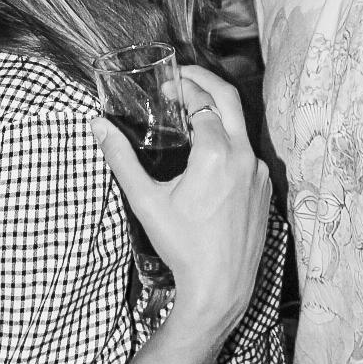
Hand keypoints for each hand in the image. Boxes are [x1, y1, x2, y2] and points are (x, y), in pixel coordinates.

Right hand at [92, 65, 271, 336]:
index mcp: (216, 153)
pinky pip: (247, 152)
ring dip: (217, 114)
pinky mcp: (264, 188)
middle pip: (230, 100)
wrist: (220, 286)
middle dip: (205, 82)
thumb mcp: (145, 200)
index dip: (183, 87)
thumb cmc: (183, 246)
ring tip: (190, 116)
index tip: (166, 86)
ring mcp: (258, 172)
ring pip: (240, 127)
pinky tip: (207, 154)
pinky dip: (228, 140)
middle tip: (183, 77)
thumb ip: (121, 158)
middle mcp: (244, 157)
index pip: (202, 102)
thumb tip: (98, 125)